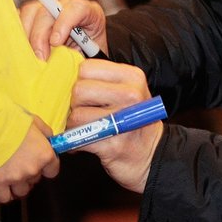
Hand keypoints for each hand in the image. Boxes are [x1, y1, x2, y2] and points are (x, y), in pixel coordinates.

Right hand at [0, 118, 59, 202]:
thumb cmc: (13, 121)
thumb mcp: (36, 122)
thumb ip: (46, 133)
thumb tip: (49, 139)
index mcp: (45, 155)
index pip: (53, 171)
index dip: (47, 167)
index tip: (42, 163)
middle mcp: (33, 169)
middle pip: (36, 180)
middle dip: (31, 172)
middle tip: (22, 162)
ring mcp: (16, 178)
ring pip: (22, 191)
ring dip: (19, 185)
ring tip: (13, 174)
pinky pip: (5, 198)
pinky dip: (5, 194)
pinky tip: (4, 187)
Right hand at [21, 0, 107, 61]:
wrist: (83, 58)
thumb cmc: (88, 59)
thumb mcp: (89, 60)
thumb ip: (77, 59)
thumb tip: (58, 65)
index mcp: (89, 13)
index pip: (77, 7)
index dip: (64, 22)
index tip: (56, 43)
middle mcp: (67, 5)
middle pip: (48, 9)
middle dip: (40, 35)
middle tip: (40, 59)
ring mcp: (48, 8)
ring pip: (30, 11)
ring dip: (26, 35)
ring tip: (30, 57)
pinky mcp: (33, 15)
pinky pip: (19, 17)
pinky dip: (17, 34)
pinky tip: (21, 50)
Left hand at [67, 59, 162, 193]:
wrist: (152, 154)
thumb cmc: (134, 119)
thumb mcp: (129, 89)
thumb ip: (104, 79)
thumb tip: (69, 73)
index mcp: (132, 77)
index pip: (87, 67)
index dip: (81, 80)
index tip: (87, 92)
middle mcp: (130, 95)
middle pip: (79, 90)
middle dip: (75, 103)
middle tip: (84, 111)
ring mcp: (122, 121)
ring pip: (76, 115)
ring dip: (73, 125)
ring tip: (84, 127)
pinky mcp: (112, 145)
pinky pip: (78, 139)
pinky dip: (74, 143)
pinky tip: (84, 141)